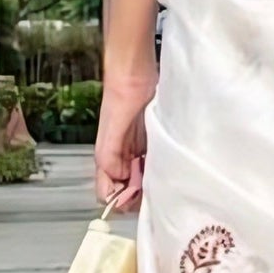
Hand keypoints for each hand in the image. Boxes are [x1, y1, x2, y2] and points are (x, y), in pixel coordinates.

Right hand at [95, 65, 153, 209]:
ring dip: (150, 184)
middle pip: (126, 191)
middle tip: (152, 187)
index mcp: (106, 158)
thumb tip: (116, 180)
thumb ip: (109, 155)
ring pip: (141, 181)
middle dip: (138, 195)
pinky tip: (167, 166)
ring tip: (162, 177)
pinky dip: (159, 170)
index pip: (107, 193)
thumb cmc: (121, 93)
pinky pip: (153, 165)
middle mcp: (120, 158)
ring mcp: (135, 151)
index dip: (120, 200)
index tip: (135, 196)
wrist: (135, 72)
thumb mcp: (112, 127)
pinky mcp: (149, 143)